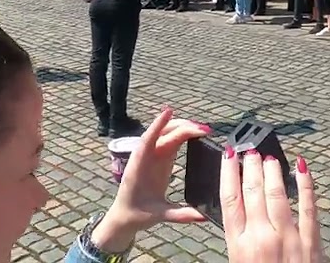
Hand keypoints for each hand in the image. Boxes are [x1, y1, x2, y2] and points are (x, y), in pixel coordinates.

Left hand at [90, 109, 210, 251]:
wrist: (124, 217)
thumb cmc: (137, 215)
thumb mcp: (159, 215)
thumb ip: (181, 215)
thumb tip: (203, 216)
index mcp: (140, 166)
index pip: (149, 140)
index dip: (158, 125)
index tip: (169, 111)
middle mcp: (146, 156)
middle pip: (164, 133)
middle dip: (183, 127)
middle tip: (205, 130)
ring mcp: (152, 155)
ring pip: (168, 134)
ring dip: (184, 128)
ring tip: (204, 130)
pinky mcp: (159, 158)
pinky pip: (170, 141)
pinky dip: (182, 134)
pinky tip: (195, 132)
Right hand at [221, 149, 322, 262]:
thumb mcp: (237, 262)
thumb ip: (237, 238)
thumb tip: (237, 212)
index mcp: (239, 245)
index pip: (230, 198)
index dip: (228, 172)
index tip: (229, 155)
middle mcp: (262, 237)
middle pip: (253, 191)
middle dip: (252, 167)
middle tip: (251, 152)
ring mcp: (288, 237)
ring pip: (278, 194)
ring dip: (273, 171)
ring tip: (270, 158)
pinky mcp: (311, 242)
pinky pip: (308, 207)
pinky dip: (305, 184)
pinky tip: (302, 169)